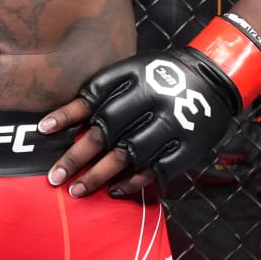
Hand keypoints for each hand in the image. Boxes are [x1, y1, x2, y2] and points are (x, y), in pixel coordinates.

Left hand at [40, 47, 244, 197]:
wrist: (216, 78)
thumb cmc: (165, 75)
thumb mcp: (136, 69)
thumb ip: (107, 91)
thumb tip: (68, 121)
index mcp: (136, 76)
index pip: (94, 97)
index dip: (67, 114)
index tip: (44, 130)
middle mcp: (152, 99)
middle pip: (106, 131)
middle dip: (77, 156)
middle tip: (55, 177)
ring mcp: (172, 124)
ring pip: (127, 155)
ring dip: (99, 176)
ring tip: (77, 190)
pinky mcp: (187, 147)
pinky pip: (154, 170)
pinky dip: (132, 182)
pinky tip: (113, 190)